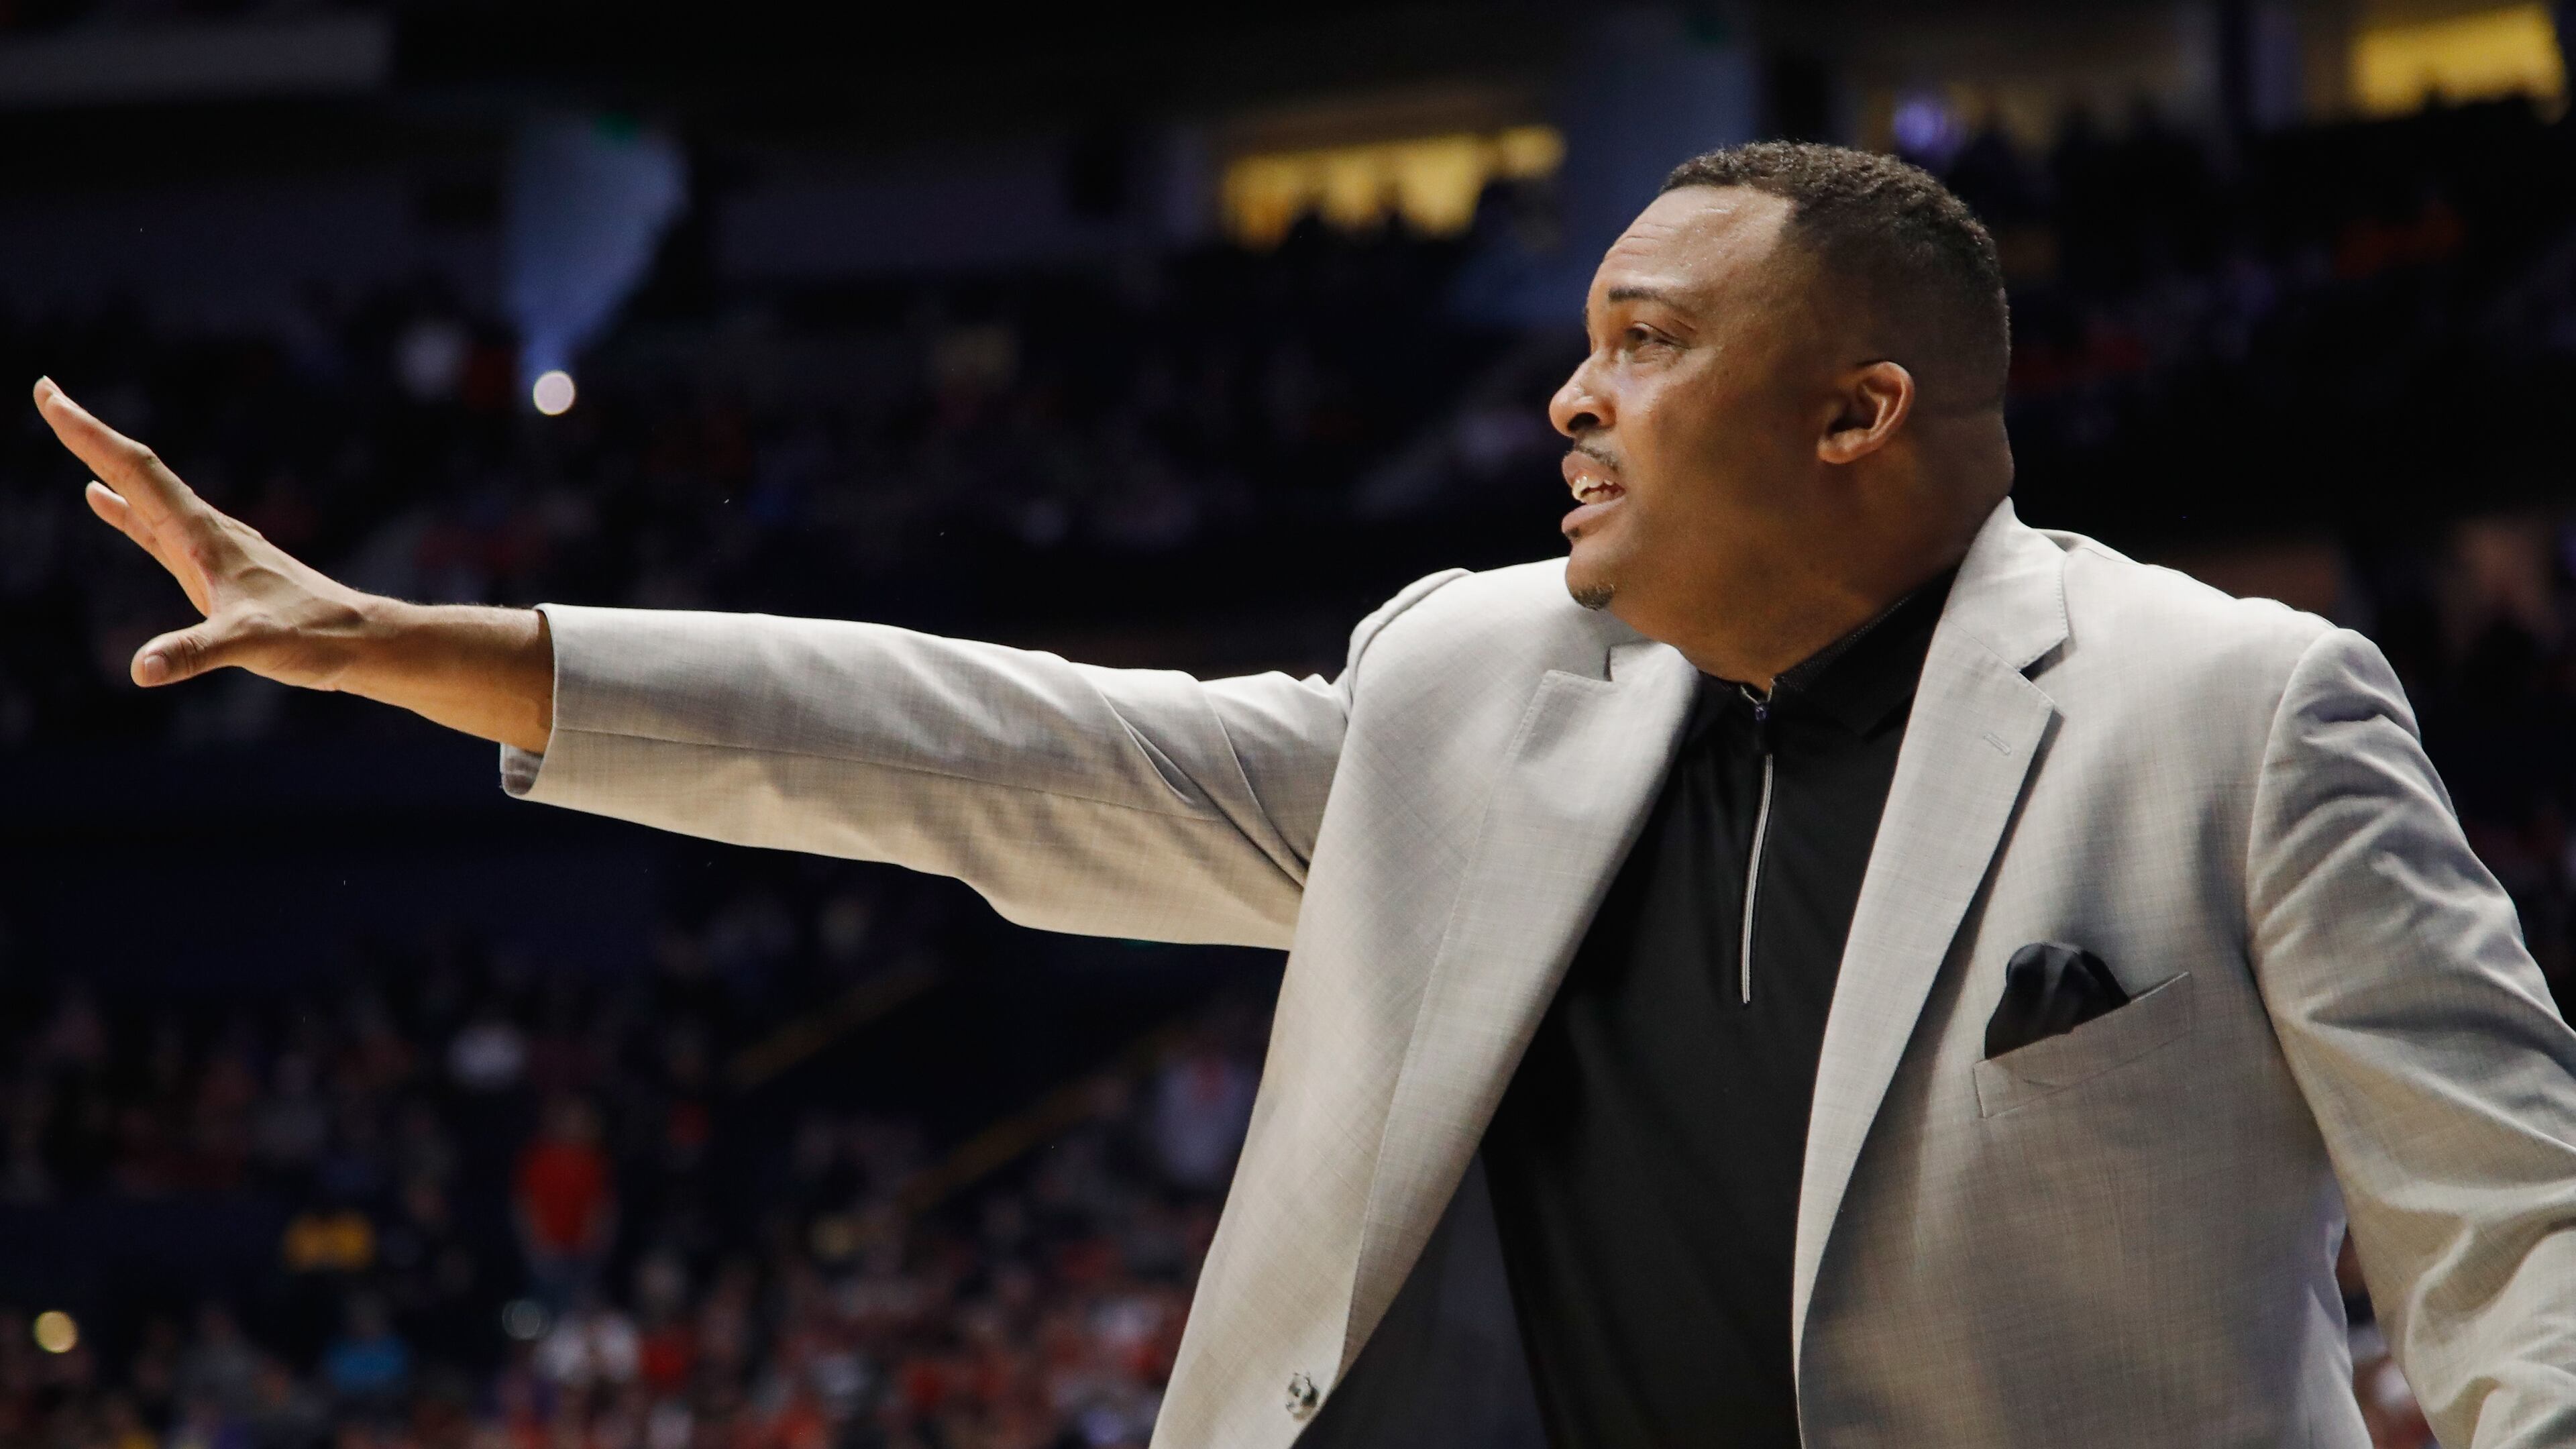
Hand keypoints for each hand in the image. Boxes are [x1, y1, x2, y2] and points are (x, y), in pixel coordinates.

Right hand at [34, 375, 376, 689]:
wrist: (362, 641)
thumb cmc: (314, 638)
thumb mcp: (251, 645)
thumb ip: (195, 653)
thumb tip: (142, 668)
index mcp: (205, 535)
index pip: (137, 471)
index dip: (90, 434)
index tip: (49, 393)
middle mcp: (205, 530)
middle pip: (136, 470)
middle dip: (88, 433)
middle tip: (47, 392)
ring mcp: (209, 547)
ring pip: (146, 494)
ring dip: (104, 465)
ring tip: (69, 432)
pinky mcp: (214, 570)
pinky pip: (155, 528)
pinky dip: (124, 510)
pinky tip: (101, 500)